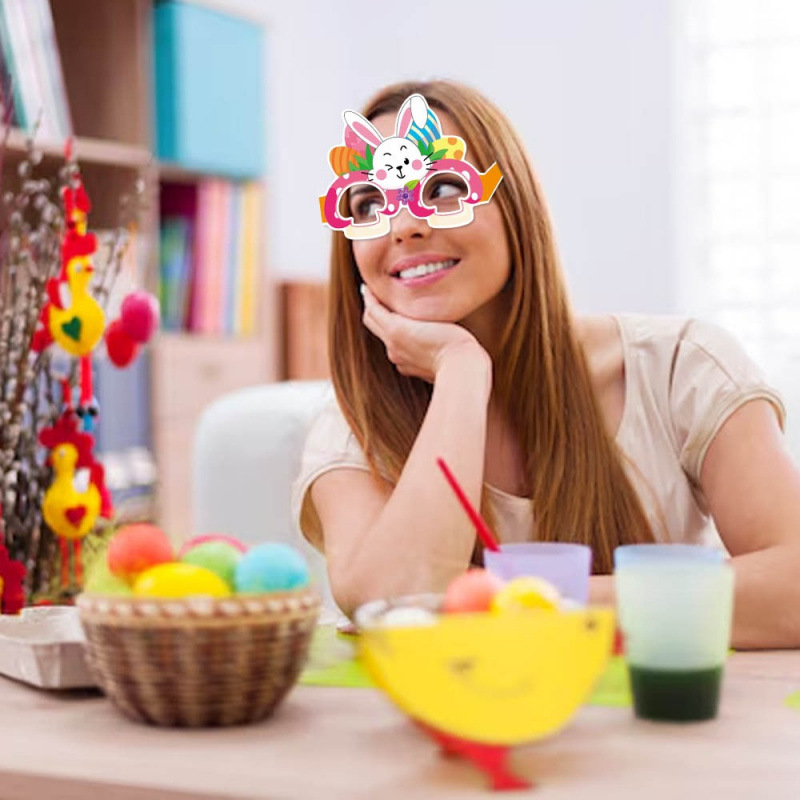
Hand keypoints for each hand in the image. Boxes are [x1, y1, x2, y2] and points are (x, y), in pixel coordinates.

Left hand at [360, 284, 488, 382]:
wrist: (462, 370)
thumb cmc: (455, 341)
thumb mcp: (432, 317)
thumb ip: (413, 310)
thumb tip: (403, 304)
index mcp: (395, 330)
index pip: (372, 309)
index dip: (370, 296)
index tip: (369, 286)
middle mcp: (392, 346)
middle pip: (372, 322)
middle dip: (373, 308)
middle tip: (378, 297)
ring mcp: (399, 360)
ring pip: (385, 337)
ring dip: (387, 324)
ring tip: (399, 314)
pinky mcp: (410, 369)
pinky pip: (398, 351)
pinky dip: (399, 340)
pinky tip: (413, 335)